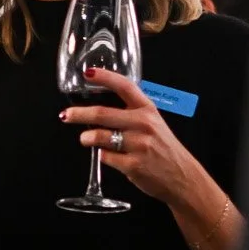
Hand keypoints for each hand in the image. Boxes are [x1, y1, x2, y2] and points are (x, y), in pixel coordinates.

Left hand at [61, 68, 216, 211]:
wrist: (182, 177)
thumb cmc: (164, 150)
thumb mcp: (154, 124)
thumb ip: (132, 114)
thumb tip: (100, 110)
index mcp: (148, 110)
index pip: (124, 86)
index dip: (104, 77)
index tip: (88, 73)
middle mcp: (143, 124)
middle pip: (102, 113)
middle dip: (79, 114)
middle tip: (66, 115)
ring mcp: (138, 145)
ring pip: (99, 137)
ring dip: (87, 138)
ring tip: (86, 139)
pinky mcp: (133, 165)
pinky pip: (106, 157)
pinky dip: (102, 156)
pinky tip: (108, 156)